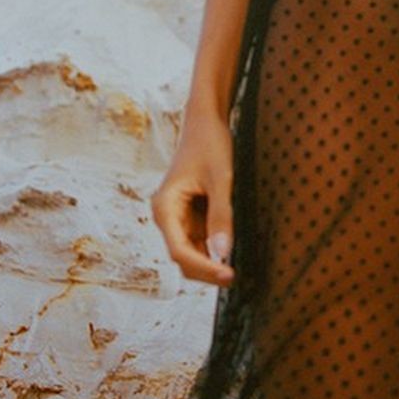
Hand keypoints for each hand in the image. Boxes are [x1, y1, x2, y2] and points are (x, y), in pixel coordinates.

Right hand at [151, 110, 235, 286]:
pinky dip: (212, 248)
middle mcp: (166, 216)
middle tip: (234, 277)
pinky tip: (229, 252)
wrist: (205, 122)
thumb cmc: (211, 145)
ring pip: (190, 251)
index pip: (180, 251)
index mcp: (165, 208)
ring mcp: (176, 216)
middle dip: (205, 270)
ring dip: (209, 262)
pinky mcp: (188, 214)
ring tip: (234, 269)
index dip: (203, 267)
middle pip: (182, 256)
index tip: (228, 274)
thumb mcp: (221, 179)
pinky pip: (198, 239)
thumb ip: (221, 215)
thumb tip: (222, 253)